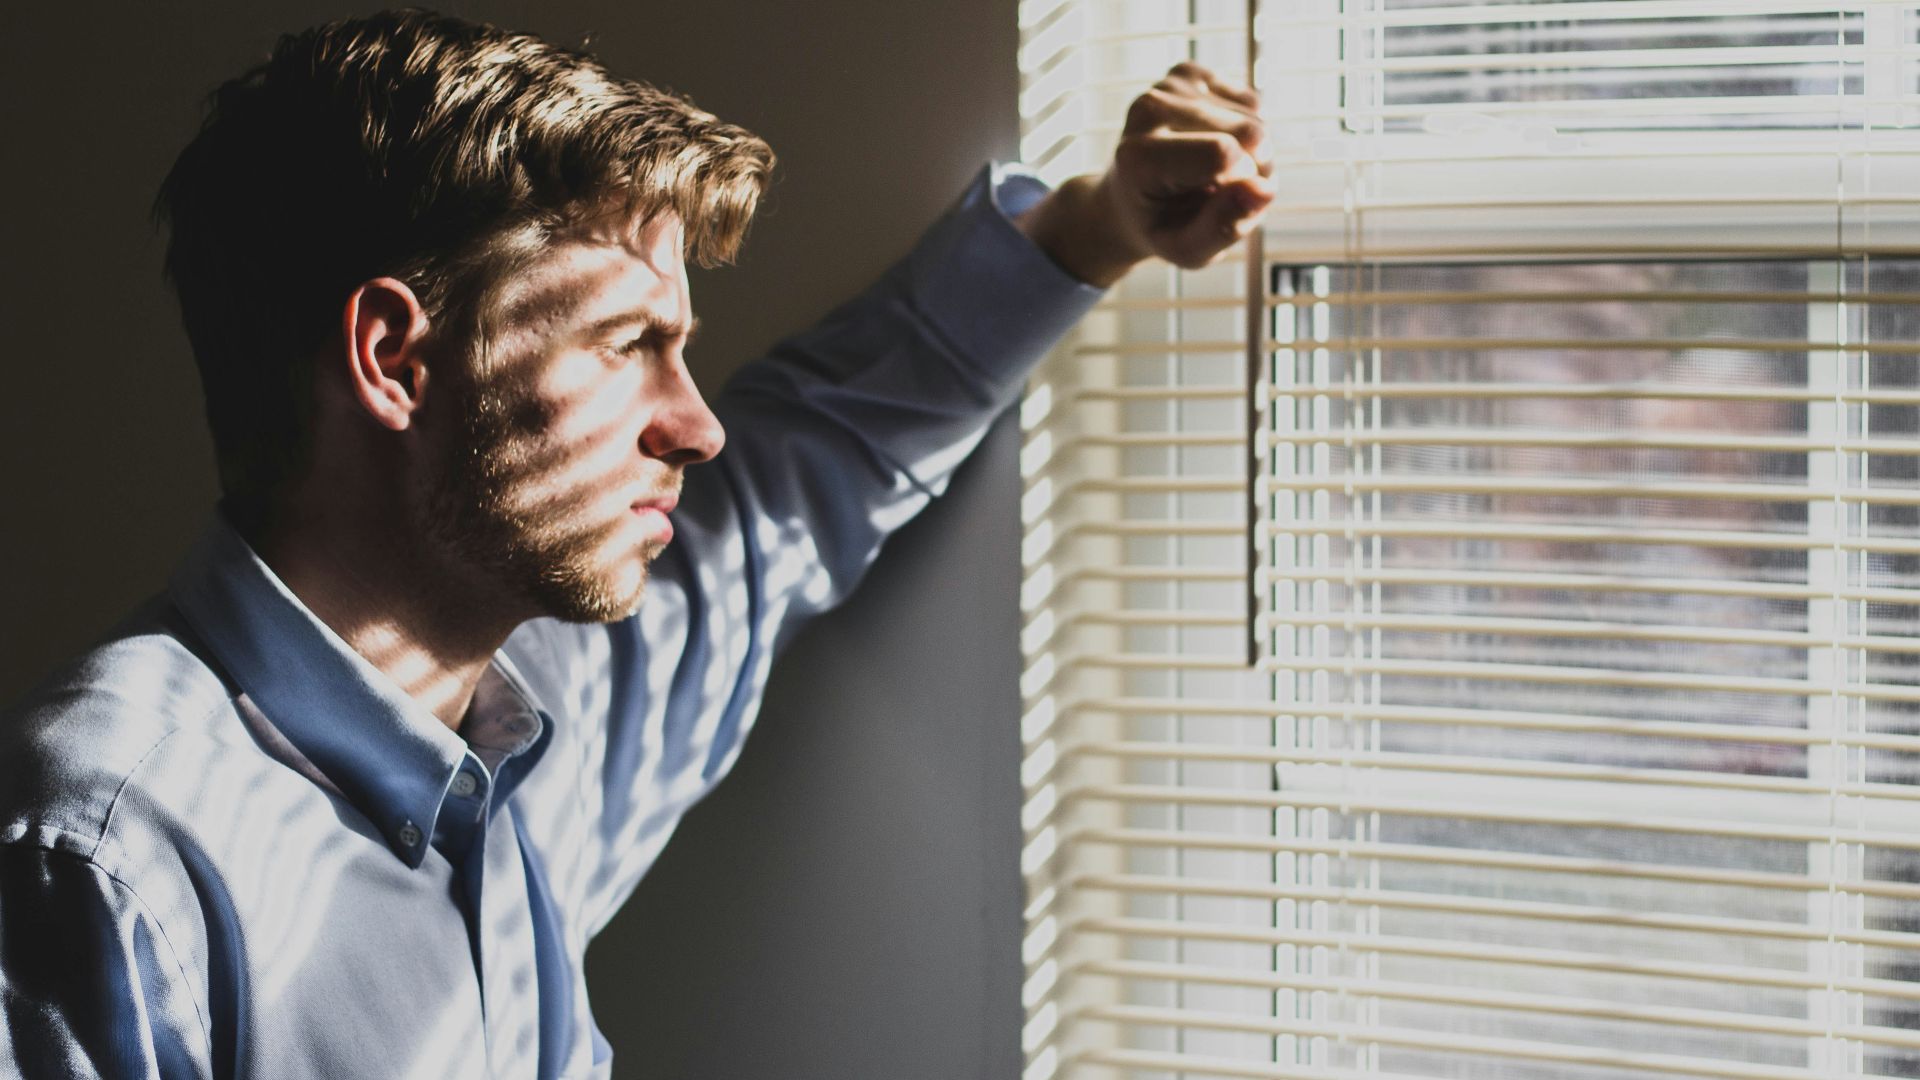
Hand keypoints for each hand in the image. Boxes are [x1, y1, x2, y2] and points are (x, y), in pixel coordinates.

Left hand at [1017, 62, 1273, 286]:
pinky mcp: (1187, 74)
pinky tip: (1216, 145)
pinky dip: (1245, 130)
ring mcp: (1167, 86)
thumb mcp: (1187, 251)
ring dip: (1252, 154)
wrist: (1129, 200)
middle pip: (1250, 132)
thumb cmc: (1161, 227)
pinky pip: (1250, 102)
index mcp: (1138, 156)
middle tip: (1223, 193)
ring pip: (1255, 118)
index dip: (1243, 184)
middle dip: (1255, 169)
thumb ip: (1223, 228)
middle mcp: (1148, 109)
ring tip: (1217, 175)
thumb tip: (1263, 189)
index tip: (1222, 203)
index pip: (1224, 154)